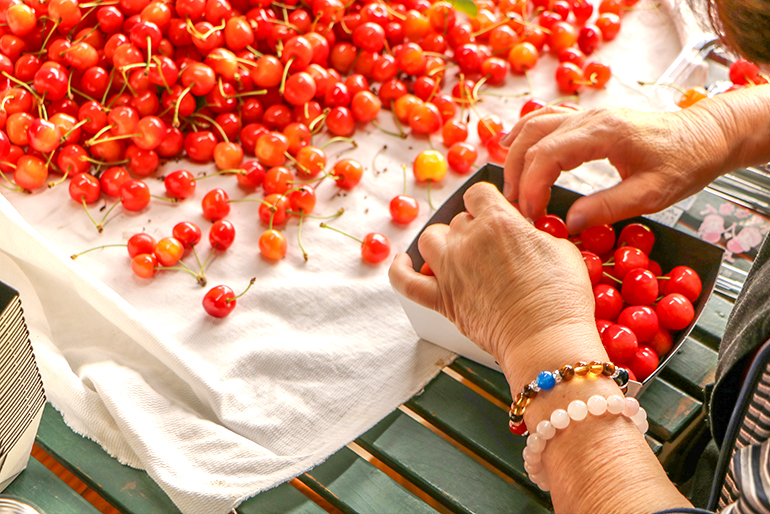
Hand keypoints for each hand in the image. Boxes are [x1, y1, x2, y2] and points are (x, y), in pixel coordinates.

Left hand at [389, 183, 603, 385]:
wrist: (545, 341)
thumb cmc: (560, 298)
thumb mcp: (561, 250)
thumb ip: (535, 235)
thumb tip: (527, 236)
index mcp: (498, 221)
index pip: (479, 193)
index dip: (488, 202)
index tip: (497, 213)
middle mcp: (468, 241)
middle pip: (459, 220)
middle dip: (475, 228)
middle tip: (494, 248)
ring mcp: (450, 271)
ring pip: (430, 239)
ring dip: (443, 242)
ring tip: (460, 253)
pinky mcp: (441, 300)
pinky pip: (405, 281)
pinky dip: (400, 270)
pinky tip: (404, 262)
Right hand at [501, 105, 730, 232]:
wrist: (704, 136)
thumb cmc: (684, 163)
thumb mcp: (652, 194)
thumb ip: (609, 207)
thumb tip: (569, 221)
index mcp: (603, 132)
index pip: (548, 155)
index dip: (532, 187)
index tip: (532, 215)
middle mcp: (589, 117)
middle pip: (532, 138)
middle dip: (517, 175)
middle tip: (515, 208)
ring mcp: (587, 114)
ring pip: (534, 125)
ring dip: (515, 155)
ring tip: (509, 187)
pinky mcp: (588, 120)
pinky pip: (545, 120)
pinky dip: (524, 135)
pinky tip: (511, 148)